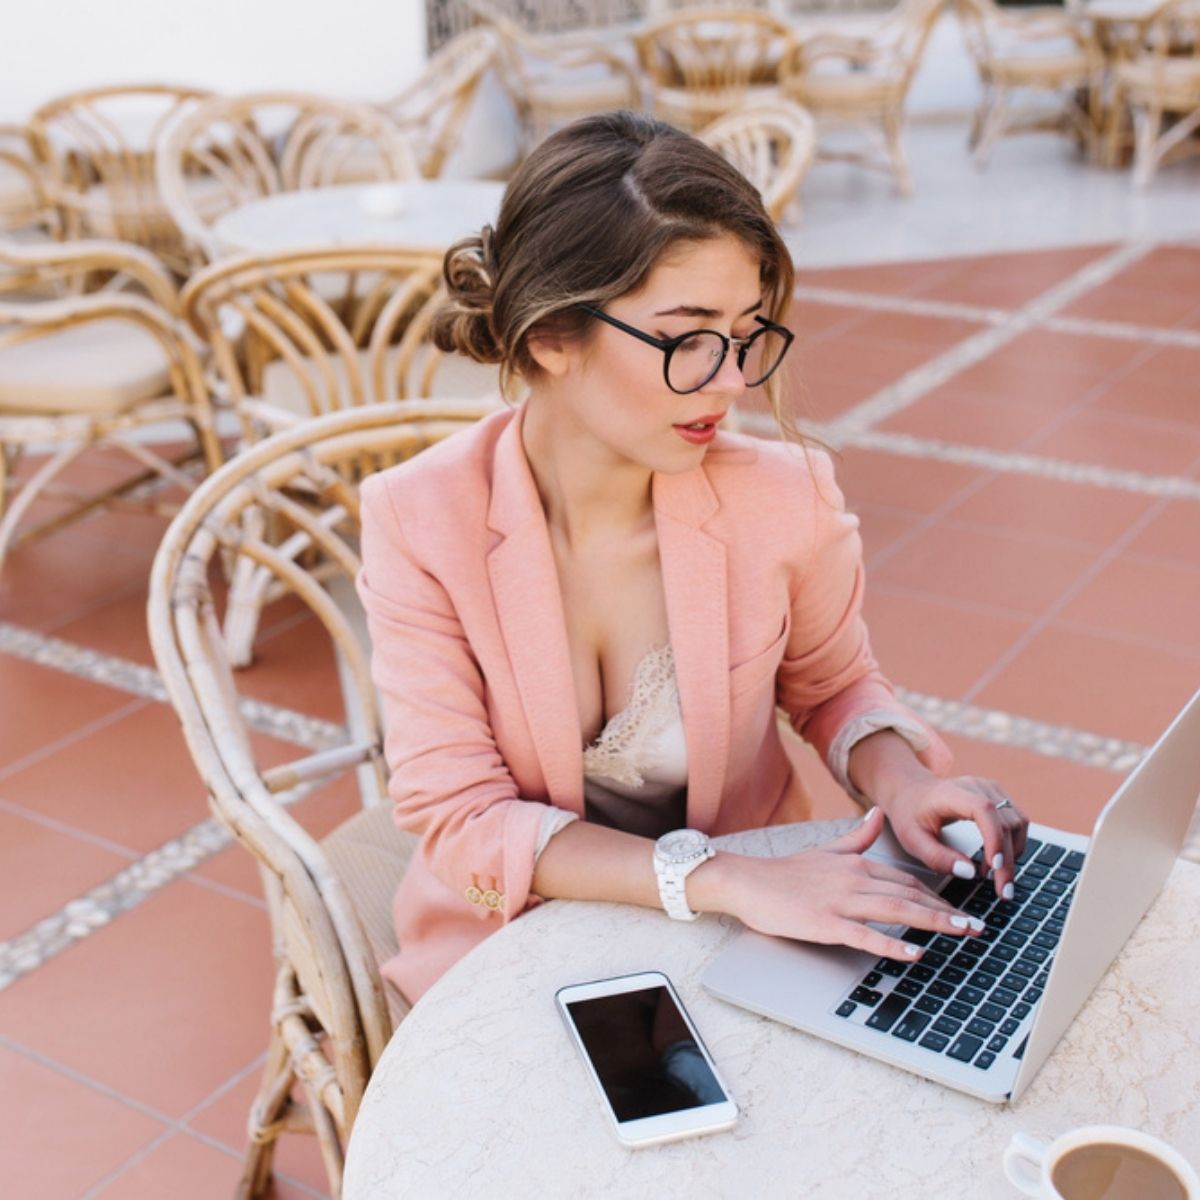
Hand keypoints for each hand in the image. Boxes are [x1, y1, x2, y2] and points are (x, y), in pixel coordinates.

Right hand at [706, 808, 984, 960]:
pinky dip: (892, 944)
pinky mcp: (825, 923)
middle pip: (911, 896)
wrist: (748, 881)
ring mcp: (840, 901)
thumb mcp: (827, 849)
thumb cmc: (786, 871)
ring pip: (897, 911)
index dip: (940, 898)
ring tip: (963, 934)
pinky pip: (865, 934)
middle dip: (949, 912)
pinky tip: (914, 953)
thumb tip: (879, 813)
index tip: (963, 911)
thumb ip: (858, 836)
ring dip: (935, 922)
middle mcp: (855, 879)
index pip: (908, 882)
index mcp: (858, 864)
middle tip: (979, 927)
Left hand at [879, 774, 1028, 899]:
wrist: (909, 790)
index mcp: (950, 793)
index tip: (994, 867)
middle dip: (1007, 860)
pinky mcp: (998, 796)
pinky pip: (1018, 821)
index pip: (983, 809)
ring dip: (1014, 854)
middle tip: (1003, 891)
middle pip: (1005, 821)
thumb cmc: (909, 813)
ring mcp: (990, 788)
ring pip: (1018, 823)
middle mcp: (975, 786)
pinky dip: (1014, 844)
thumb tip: (970, 873)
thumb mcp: (912, 840)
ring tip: (997, 878)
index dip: (994, 838)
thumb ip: (938, 857)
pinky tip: (998, 861)